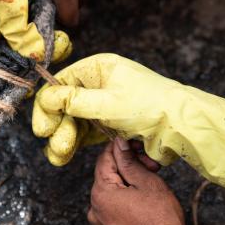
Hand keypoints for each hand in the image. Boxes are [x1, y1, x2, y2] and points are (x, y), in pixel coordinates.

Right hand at [32, 53, 224, 201]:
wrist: (182, 127)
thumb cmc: (150, 106)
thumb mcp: (107, 102)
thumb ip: (73, 101)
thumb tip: (46, 97)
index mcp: (100, 68)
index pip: (62, 82)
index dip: (49, 104)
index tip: (42, 126)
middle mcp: (101, 84)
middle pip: (66, 104)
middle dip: (58, 125)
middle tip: (54, 144)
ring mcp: (106, 105)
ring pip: (75, 121)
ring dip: (64, 138)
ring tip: (59, 156)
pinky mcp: (113, 125)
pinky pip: (88, 133)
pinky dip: (77, 143)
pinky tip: (66, 155)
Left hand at [88, 139, 186, 224]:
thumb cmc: (161, 222)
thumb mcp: (148, 183)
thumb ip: (129, 161)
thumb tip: (119, 143)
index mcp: (101, 193)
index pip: (105, 157)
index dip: (122, 147)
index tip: (138, 146)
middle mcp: (94, 208)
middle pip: (108, 174)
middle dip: (129, 166)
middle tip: (151, 166)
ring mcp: (99, 222)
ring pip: (111, 190)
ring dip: (128, 182)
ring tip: (150, 183)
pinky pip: (112, 207)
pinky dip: (125, 198)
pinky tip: (143, 200)